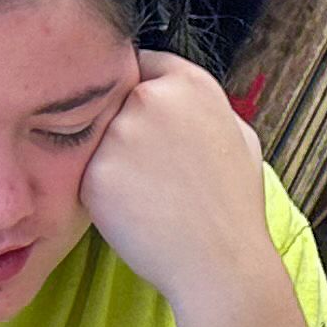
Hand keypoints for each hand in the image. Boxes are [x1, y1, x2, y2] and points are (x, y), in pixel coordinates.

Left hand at [77, 51, 285, 309]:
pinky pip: (86, 172)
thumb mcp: (241, 138)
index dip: (142, 94)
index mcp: (191, 83)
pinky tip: (134, 212)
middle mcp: (152, 97)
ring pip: (97, 137)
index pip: (143, 64)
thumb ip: (204, 107)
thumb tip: (180, 96)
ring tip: (146, 195)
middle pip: (115, 100)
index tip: (146, 122)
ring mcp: (120, 133)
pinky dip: (102, 192)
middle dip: (124, 127)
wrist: (221, 262)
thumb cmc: (235, 207)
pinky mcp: (94, 171)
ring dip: (110, 160)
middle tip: (147, 167)